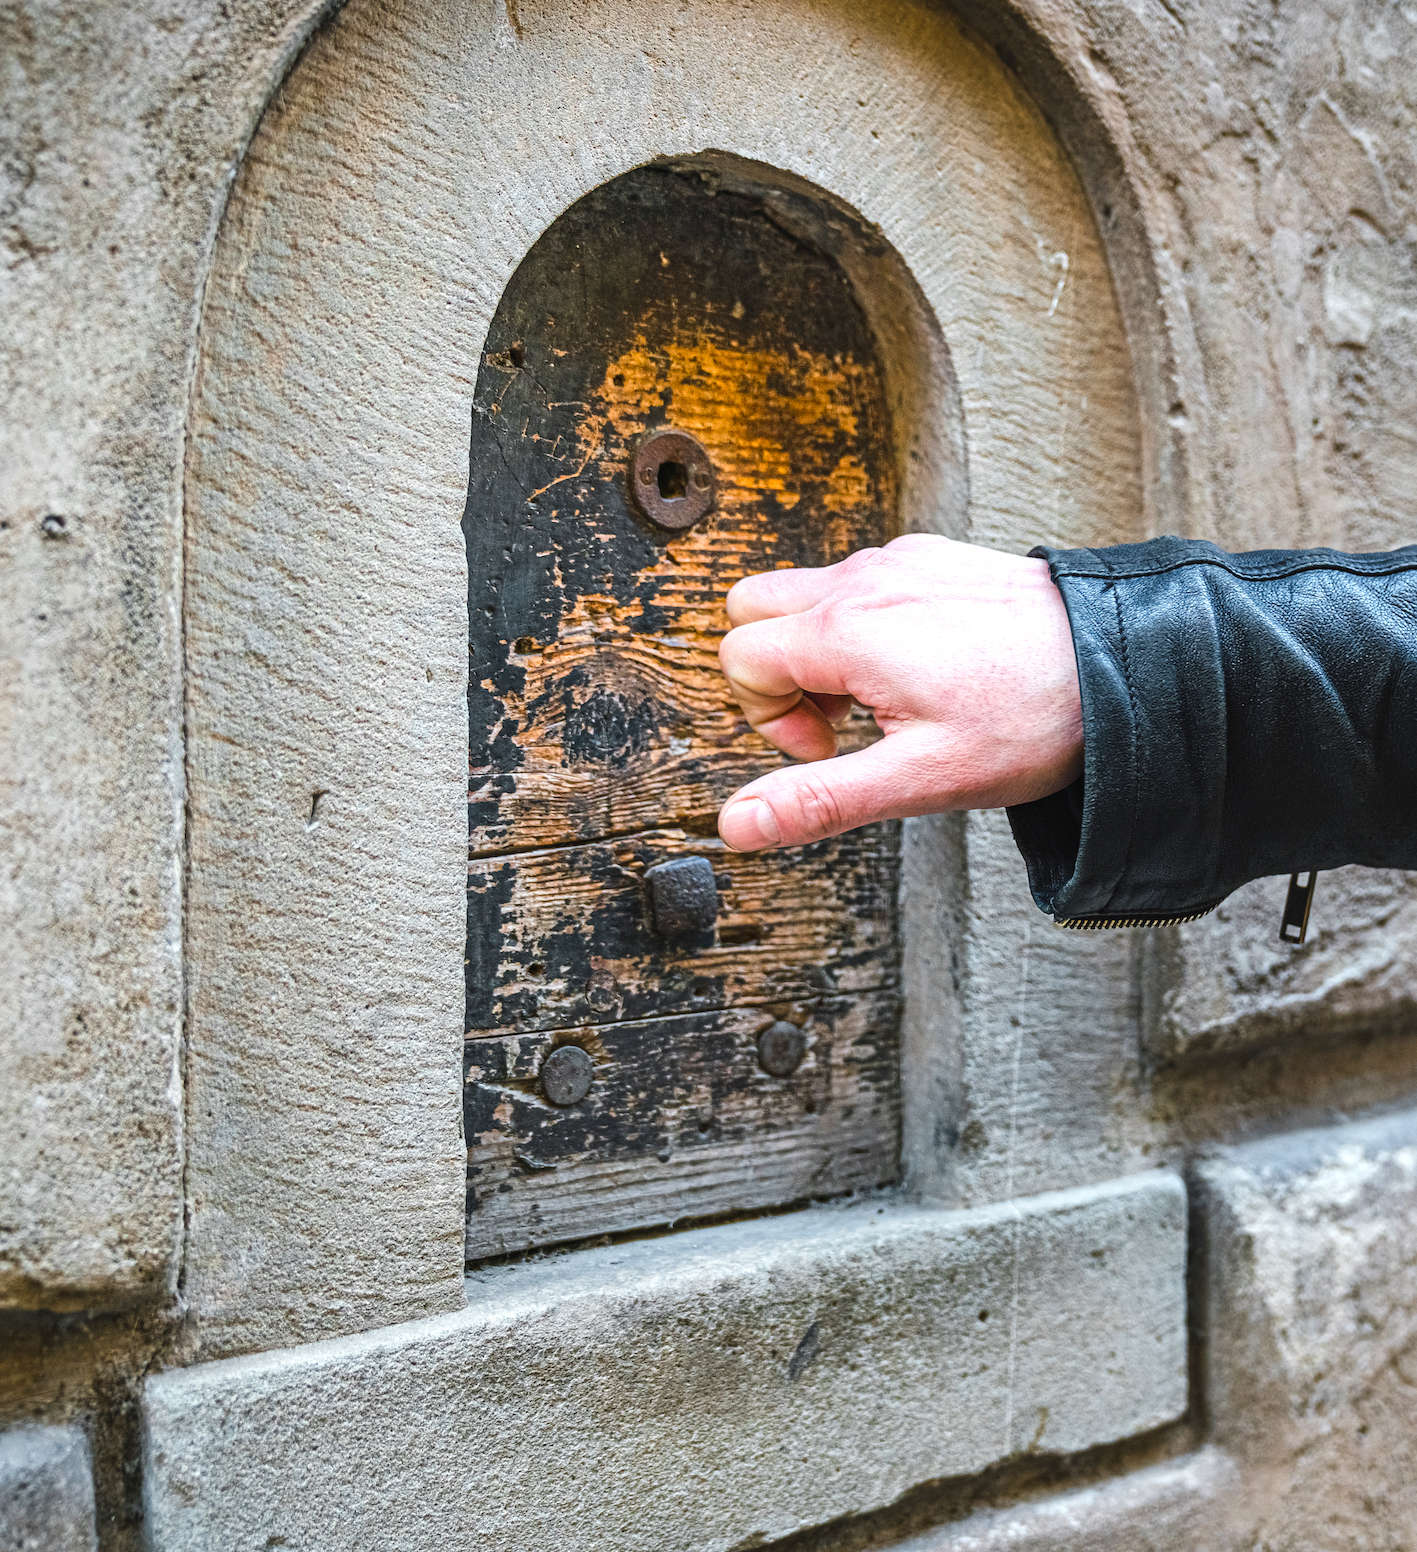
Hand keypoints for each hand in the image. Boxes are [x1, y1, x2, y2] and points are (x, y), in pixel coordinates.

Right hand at [716, 534, 1082, 849]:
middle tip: (834, 718)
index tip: (828, 748)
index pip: (739, 659)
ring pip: (802, 590)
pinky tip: (917, 666)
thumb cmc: (1033, 719)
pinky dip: (861, 624)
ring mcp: (898, 562)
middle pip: (749, 608)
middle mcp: (864, 581)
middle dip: (771, 670)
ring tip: (877, 697)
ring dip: (814, 647)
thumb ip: (819, 800)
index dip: (767, 718)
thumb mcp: (919, 778)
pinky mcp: (930, 558)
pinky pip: (858, 580)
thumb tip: (738, 825)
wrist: (1124, 661)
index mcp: (848, 632)